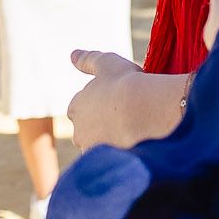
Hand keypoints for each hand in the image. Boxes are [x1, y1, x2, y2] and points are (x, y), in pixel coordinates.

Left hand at [66, 54, 189, 149]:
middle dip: (100, 126)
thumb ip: (88, 59)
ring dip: (110, 141)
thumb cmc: (126, 83)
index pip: (80, 108)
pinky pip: (112, 161)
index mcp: (75, 106)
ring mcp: (92, 150)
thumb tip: (72, 54)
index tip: (115, 101)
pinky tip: (135, 145)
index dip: (98, 104)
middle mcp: (78, 131)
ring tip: (133, 131)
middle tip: (124, 117)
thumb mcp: (107, 62)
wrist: (146, 110)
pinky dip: (119, 154)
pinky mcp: (108, 164)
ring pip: (99, 146)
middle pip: (87, 130)